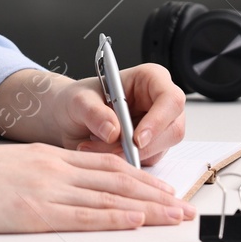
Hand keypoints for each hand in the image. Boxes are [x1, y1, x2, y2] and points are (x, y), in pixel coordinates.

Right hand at [0, 142, 196, 232]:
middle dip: (155, 192)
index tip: (163, 187)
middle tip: (183, 204)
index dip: (139, 176)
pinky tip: (135, 220)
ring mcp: (44, 188)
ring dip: (147, 207)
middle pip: (116, 178)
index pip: (104, 165)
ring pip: (108, 196)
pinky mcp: (33, 211)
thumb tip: (53, 194)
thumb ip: (33, 177)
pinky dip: (113, 217)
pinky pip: (82, 215)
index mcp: (45, 157)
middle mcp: (51, 167)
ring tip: (174, 214)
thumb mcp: (4, 170)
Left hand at [57, 63, 187, 165]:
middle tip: (108, 148)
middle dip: (140, 146)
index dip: (158, 120)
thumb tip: (113, 131)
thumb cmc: (78, 100)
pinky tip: (103, 151)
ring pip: (159, 150)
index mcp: (150, 79)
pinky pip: (148, 162)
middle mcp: (160, 103)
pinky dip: (125, 162)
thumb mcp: (79, 100)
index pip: (170, 99)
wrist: (68, 120)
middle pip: (172, 129)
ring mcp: (159, 127)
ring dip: (128, 155)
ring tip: (94, 146)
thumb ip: (94, 113)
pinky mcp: (152, 147)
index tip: (136, 139)